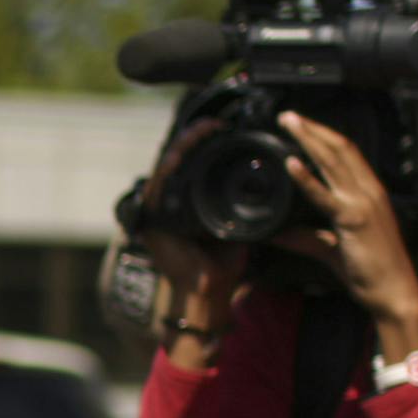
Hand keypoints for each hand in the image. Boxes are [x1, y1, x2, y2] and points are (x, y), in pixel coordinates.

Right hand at [139, 120, 248, 345]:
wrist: (209, 293)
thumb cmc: (223, 264)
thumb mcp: (239, 226)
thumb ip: (244, 205)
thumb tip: (266, 183)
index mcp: (191, 203)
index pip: (195, 163)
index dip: (204, 142)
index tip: (222, 128)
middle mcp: (172, 204)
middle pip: (179, 161)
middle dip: (192, 139)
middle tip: (209, 124)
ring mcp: (160, 212)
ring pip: (166, 169)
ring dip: (180, 149)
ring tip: (196, 133)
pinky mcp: (151, 222)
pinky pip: (155, 190)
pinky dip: (165, 172)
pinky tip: (175, 158)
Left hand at [270, 112, 417, 358]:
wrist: (394, 294)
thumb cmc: (370, 272)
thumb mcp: (332, 250)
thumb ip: (306, 239)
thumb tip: (278, 234)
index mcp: (369, 193)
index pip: (347, 153)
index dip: (323, 136)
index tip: (301, 125)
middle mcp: (369, 191)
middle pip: (339, 148)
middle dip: (312, 129)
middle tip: (286, 115)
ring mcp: (363, 203)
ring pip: (333, 161)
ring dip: (308, 138)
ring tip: (287, 123)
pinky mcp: (354, 220)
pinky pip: (326, 195)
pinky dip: (307, 177)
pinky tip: (291, 163)